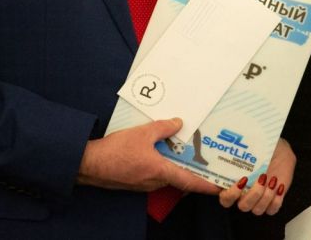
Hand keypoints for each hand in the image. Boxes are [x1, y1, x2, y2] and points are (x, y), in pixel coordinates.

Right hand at [77, 118, 219, 193]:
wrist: (89, 164)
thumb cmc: (115, 151)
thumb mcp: (142, 133)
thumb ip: (163, 127)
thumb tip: (178, 123)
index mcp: (160, 172)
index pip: (190, 181)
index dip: (207, 184)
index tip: (220, 186)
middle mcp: (155, 182)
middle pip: (180, 179)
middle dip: (192, 170)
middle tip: (205, 160)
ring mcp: (144, 184)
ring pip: (167, 176)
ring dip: (175, 166)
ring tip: (184, 151)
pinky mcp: (135, 182)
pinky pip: (155, 175)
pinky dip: (162, 166)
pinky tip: (161, 152)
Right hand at [219, 137, 294, 215]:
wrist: (280, 152)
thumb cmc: (262, 147)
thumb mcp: (252, 144)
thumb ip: (241, 146)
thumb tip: (234, 140)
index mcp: (233, 182)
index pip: (224, 197)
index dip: (228, 193)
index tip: (237, 181)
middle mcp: (244, 195)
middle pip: (242, 206)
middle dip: (252, 195)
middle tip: (258, 178)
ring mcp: (258, 200)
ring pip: (257, 210)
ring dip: (264, 197)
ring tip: (271, 180)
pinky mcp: (272, 203)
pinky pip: (271, 211)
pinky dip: (275, 201)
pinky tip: (279, 186)